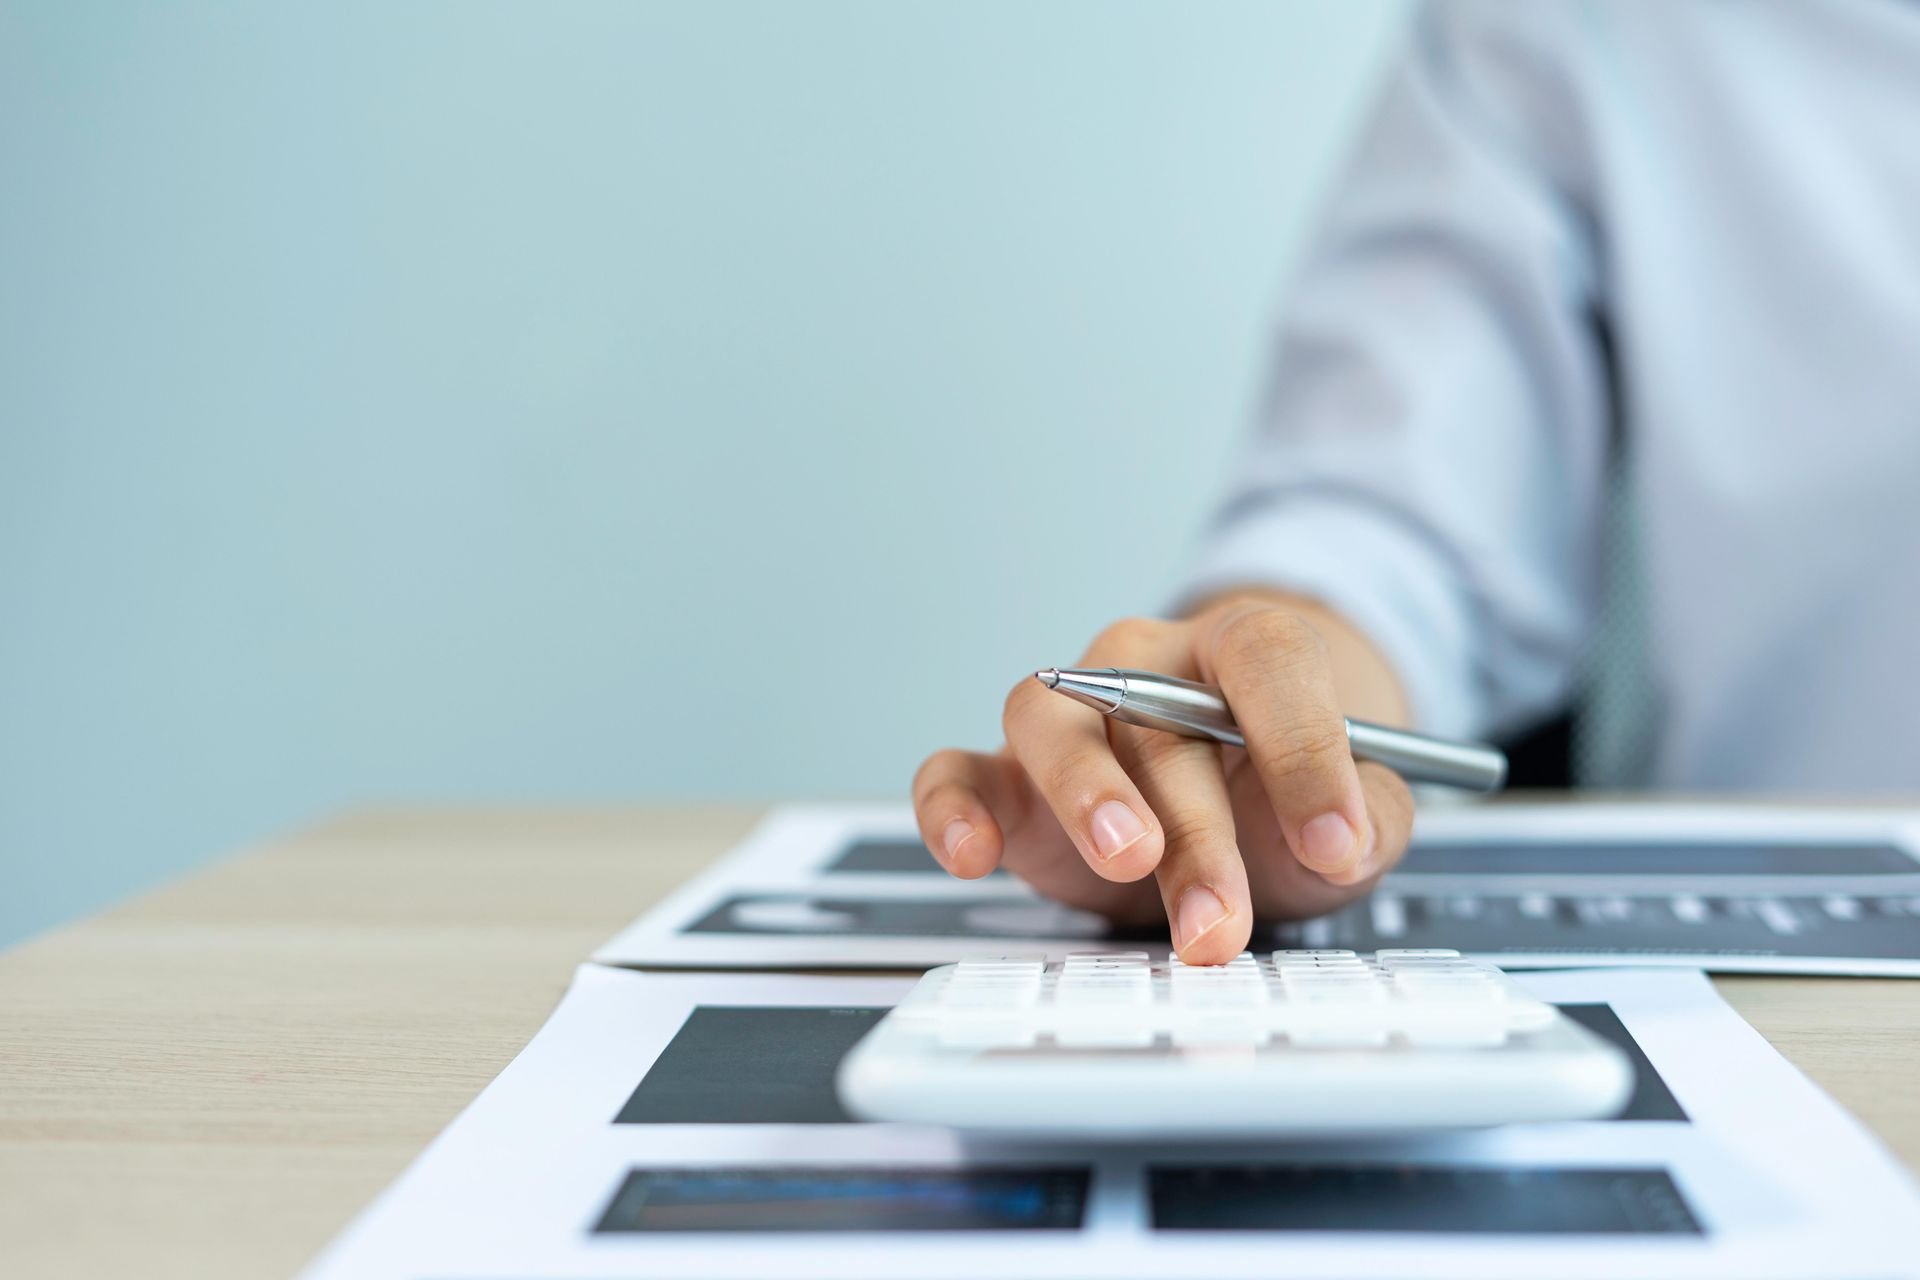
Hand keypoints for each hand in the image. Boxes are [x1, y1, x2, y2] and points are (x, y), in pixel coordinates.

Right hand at [910, 593, 1414, 964]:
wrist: (1239, 795)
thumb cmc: (1288, 795)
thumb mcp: (1357, 810)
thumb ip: (1368, 816)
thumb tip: (1345, 839)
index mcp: (1240, 647)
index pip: (1267, 662)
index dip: (1304, 748)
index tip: (1335, 840)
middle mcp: (1142, 665)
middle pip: (1158, 716)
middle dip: (1197, 831)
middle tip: (1221, 917)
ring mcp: (1068, 717)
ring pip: (1052, 723)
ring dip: (1087, 792)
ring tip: (1125, 858)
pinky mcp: (1009, 780)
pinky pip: (955, 773)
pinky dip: (952, 809)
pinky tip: (970, 854)